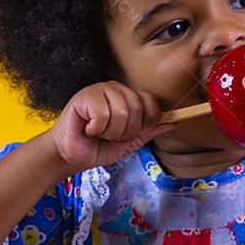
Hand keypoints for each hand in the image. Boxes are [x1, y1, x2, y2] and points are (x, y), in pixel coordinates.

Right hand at [47, 81, 177, 175]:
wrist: (72, 155)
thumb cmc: (98, 147)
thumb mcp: (129, 142)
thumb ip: (149, 131)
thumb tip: (173, 123)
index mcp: (128, 97)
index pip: (150, 101)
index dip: (147, 121)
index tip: (133, 134)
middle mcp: (116, 89)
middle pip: (137, 107)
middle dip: (125, 131)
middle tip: (110, 136)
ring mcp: (100, 90)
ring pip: (121, 111)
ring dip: (110, 132)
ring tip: (98, 132)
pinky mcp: (85, 95)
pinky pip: (103, 113)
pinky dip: (96, 128)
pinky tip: (88, 128)